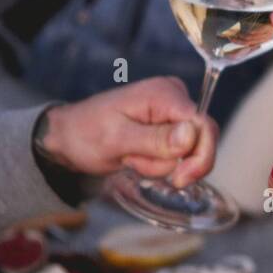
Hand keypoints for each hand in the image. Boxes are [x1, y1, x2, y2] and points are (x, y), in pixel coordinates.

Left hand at [37, 77, 215, 187]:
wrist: (69, 137)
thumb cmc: (86, 134)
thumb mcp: (117, 139)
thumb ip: (156, 138)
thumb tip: (191, 135)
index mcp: (164, 93)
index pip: (204, 125)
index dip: (199, 156)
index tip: (180, 180)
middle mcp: (174, 97)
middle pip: (201, 140)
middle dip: (172, 162)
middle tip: (136, 162)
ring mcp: (172, 112)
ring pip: (188, 152)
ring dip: (158, 164)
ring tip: (129, 156)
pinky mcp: (168, 126)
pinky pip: (178, 153)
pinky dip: (157, 163)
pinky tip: (135, 156)